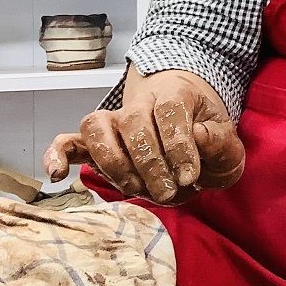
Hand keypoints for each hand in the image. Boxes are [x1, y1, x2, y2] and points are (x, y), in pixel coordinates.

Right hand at [43, 71, 244, 204]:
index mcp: (177, 94)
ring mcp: (115, 120)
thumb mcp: (228, 140)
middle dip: (150, 163)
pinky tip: (57, 175)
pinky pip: (69, 141)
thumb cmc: (210, 138)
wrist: (193, 132)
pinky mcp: (96, 141)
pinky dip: (58, 154)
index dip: (177, 145)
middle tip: (168, 192)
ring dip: (116, 163)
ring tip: (137, 189)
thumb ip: (218, 140)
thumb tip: (196, 137)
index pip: (170, 111)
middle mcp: (141, 101)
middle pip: (133, 122)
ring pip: (98, 127)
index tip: (189, 175)